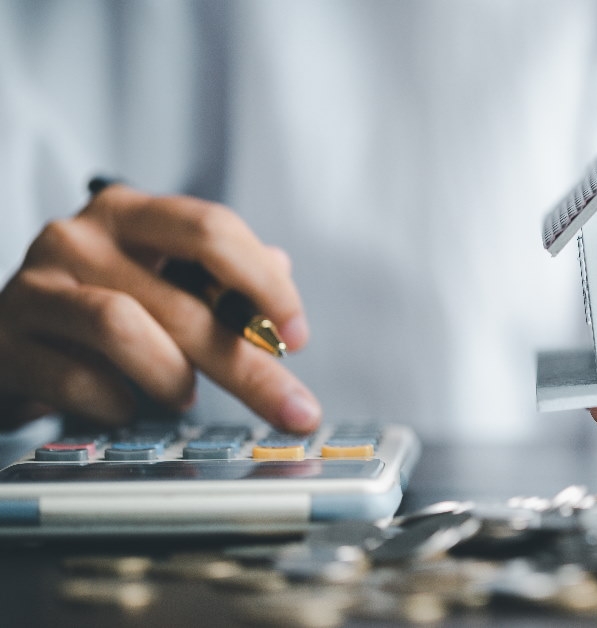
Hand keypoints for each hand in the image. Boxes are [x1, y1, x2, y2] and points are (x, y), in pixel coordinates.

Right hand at [0, 184, 319, 431]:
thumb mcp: (164, 282)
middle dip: (248, 365)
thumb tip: (281, 266)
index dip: (264, 284)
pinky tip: (126, 407)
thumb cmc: (100, 308)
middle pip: (184, 299)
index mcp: (130, 213)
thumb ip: (220, 277)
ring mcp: (35, 287)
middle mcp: (77, 237)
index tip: (298, 336)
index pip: (211, 230)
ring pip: (124, 330)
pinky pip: (77, 378)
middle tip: (292, 408)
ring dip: (171, 376)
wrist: (10, 341)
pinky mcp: (5, 341)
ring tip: (182, 397)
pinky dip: (117, 403)